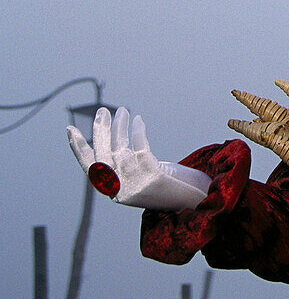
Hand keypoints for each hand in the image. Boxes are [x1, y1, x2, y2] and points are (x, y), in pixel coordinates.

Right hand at [67, 106, 211, 210]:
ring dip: (120, 127)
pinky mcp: (152, 178)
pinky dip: (137, 132)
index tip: (69, 129)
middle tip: (102, 111)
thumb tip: (114, 139)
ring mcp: (135, 185)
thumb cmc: (169, 186)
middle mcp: (120, 190)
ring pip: (120, 150)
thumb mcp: (142, 177)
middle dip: (100, 131)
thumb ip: (126, 166)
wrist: (194, 202)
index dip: (78, 149)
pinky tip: (138, 120)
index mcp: (114, 191)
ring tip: (122, 111)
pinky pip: (140, 149)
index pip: (90, 168)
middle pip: (103, 156)